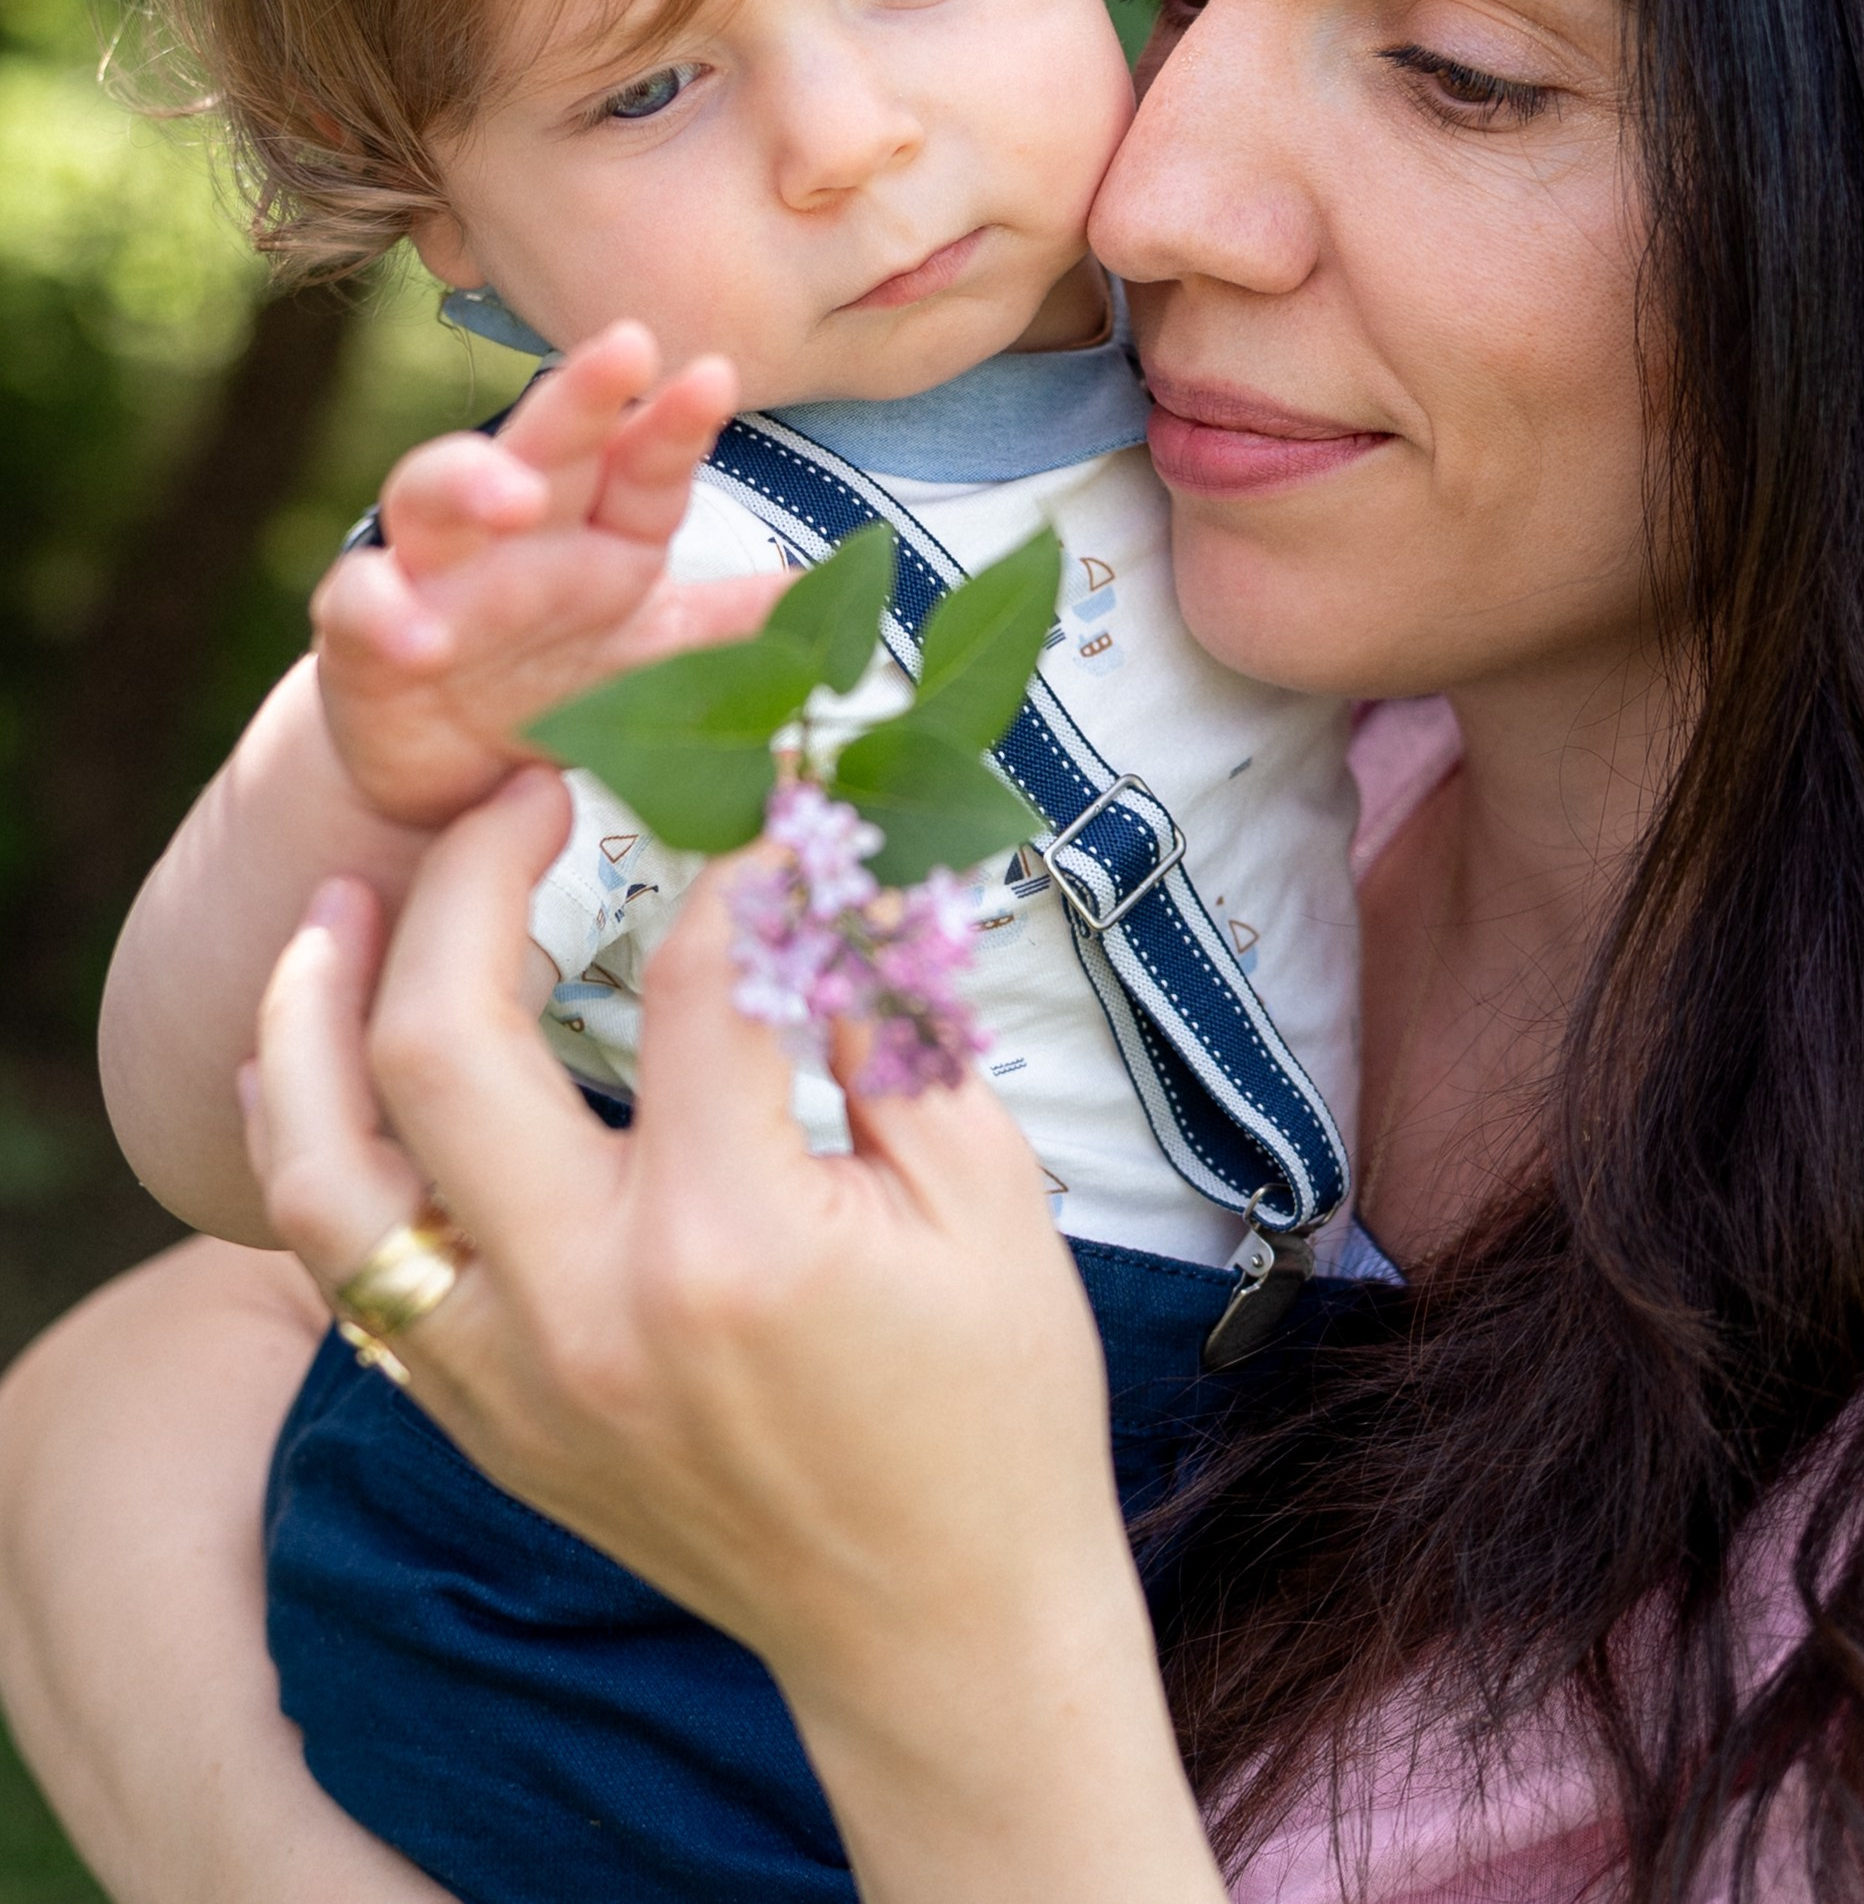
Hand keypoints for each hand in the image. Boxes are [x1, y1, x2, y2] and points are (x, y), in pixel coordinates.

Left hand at [242, 776, 1226, 1903]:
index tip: (760, 792)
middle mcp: (585, 1307)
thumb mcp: (989, 1195)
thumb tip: (827, 868)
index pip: (698, 975)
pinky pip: (344, 1268)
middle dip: (470, 875)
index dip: (738, 854)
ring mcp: (510, 1375)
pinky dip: (315, 1149)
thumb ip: (895, 1022)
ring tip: (336, 902)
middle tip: (524, 789)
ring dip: (311, 1014)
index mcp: (734, 1243)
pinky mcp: (481, 1417)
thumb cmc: (993, 1408)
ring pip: (327, 1168)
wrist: (935, 1632)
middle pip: (444, 1041)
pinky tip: (327, 1065)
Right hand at [313, 324, 784, 826]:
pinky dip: (385, 612)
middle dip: (581, 395)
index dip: (675, 423)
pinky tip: (420, 633)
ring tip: (515, 495)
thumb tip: (844, 585)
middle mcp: (519, 531)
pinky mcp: (366, 634)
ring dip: (470, 483)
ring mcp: (435, 572)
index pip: (642, 464)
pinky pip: (363, 605)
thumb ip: (736, 623)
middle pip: (546, 443)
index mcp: (600, 530)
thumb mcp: (658, 658)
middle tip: (625, 349)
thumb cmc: (560, 686)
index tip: (718, 376)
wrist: (454, 775)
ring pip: (434, 495)